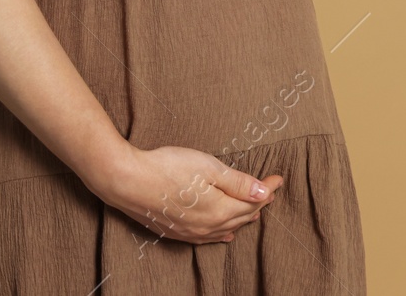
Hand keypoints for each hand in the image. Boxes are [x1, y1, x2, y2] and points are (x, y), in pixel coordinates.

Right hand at [89, 142, 283, 244]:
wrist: (127, 181)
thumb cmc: (168, 168)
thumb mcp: (209, 168)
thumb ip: (238, 183)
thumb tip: (264, 193)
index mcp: (219, 210)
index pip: (253, 202)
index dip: (268, 189)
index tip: (279, 177)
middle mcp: (207, 226)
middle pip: (241, 217)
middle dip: (258, 202)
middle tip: (270, 188)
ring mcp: (190, 232)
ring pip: (226, 229)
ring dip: (242, 218)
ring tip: (255, 209)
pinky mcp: (176, 232)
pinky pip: (207, 237)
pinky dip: (222, 233)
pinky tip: (225, 234)